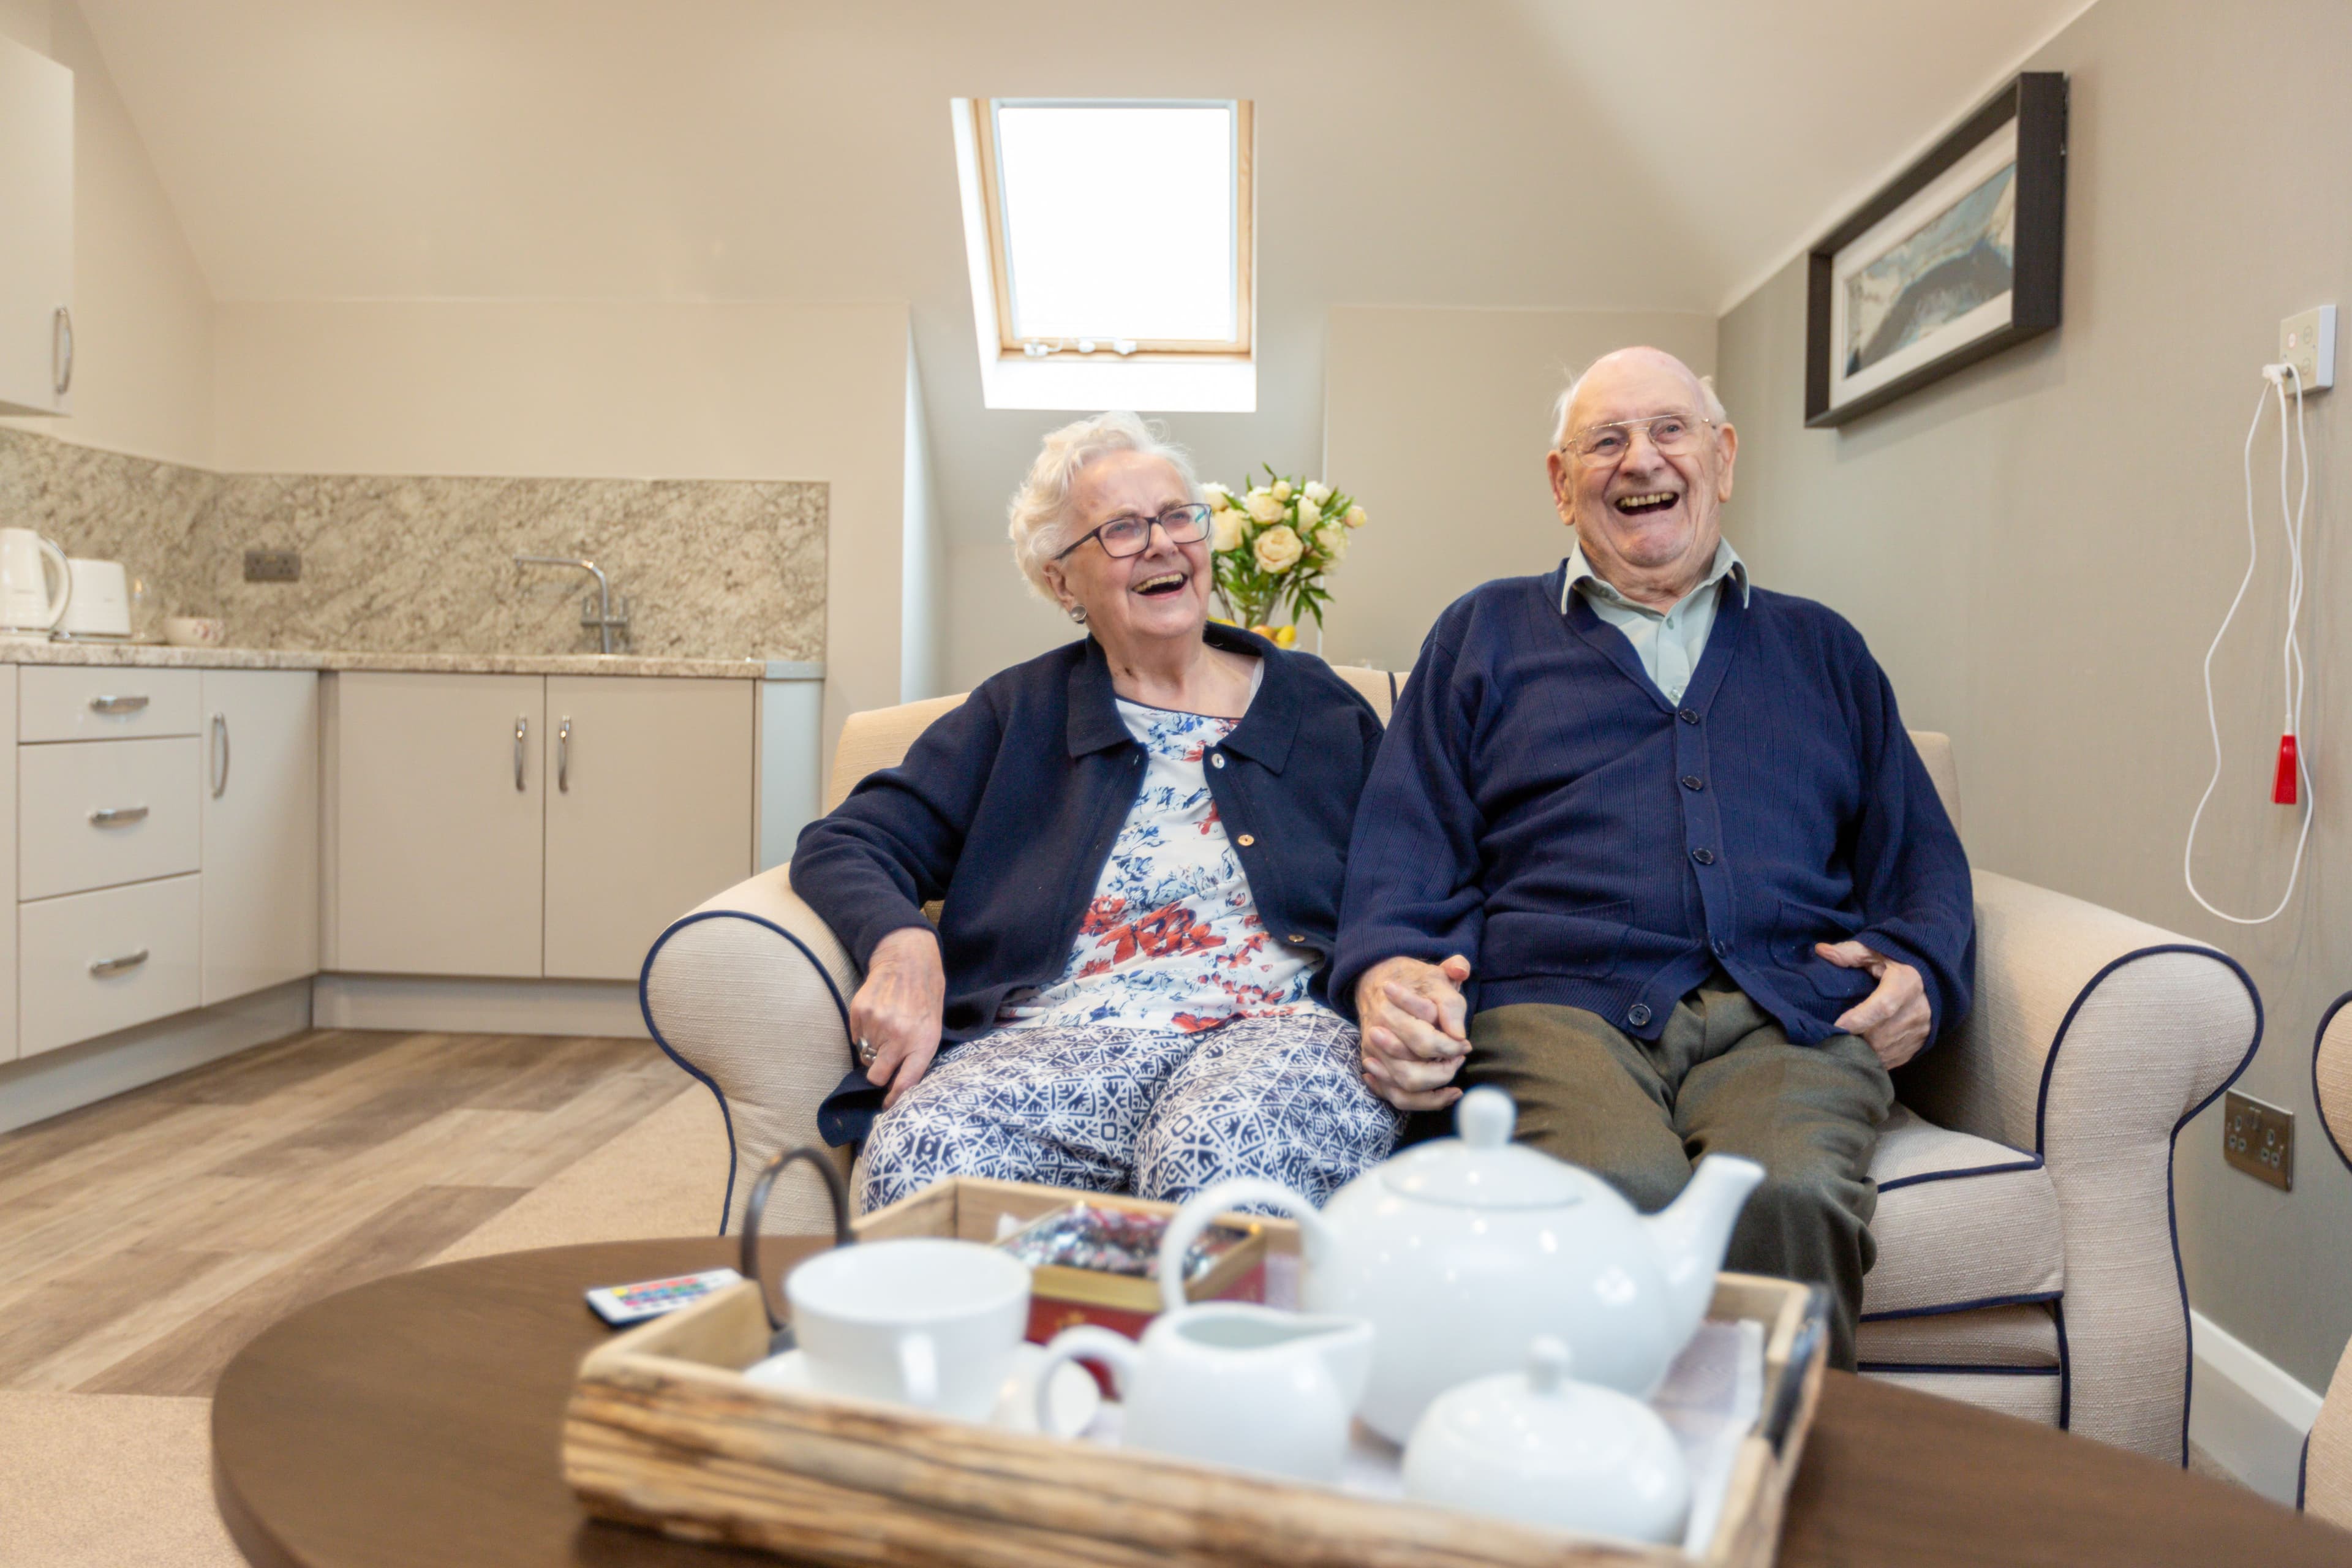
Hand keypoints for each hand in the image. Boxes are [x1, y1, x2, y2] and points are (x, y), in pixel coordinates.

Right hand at [850, 927, 946, 1107]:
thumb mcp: (933, 1028)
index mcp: (923, 1042)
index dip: (895, 1098)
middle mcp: (899, 1037)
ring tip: (886, 1025)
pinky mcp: (860, 1013)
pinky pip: (856, 1036)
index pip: (906, 1082)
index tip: (888, 1105)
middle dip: (878, 1073)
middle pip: (877, 1076)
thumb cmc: (925, 998)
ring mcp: (877, 1024)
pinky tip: (877, 1014)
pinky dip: (864, 1031)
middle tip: (883, 1060)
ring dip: (873, 1046)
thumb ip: (917, 1054)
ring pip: (865, 1054)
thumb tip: (897, 1082)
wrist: (908, 960)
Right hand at [1353, 954, 1473, 1110]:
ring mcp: (1374, 1054)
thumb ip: (1450, 1003)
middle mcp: (1376, 1036)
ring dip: (1435, 1087)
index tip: (1465, 1042)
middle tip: (1459, 1056)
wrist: (1380, 979)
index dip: (1451, 1047)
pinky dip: (1423, 1101)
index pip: (1424, 1043)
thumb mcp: (1438, 979)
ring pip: (1404, 1088)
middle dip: (1443, 1070)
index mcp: (1389, 1012)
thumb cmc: (1415, 983)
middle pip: (1411, 1072)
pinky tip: (1447, 1094)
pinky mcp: (1376, 1067)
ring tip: (1453, 1073)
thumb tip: (1457, 1033)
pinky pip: (1396, 1096)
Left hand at [1816, 941, 1930, 1069]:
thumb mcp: (1876, 951)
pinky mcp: (1921, 1043)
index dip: (1858, 1019)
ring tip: (1846, 1041)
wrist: (1934, 979)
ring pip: (1885, 1051)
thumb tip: (1821, 950)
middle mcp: (1917, 1010)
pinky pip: (1893, 1059)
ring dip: (1863, 1050)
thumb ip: (1850, 952)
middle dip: (1855, 1038)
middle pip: (1880, 1035)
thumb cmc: (1899, 963)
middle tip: (1834, 1034)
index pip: (1883, 1007)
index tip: (1837, 1025)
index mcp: (1907, 983)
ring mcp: (1921, 1030)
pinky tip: (1862, 1049)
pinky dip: (1875, 1057)